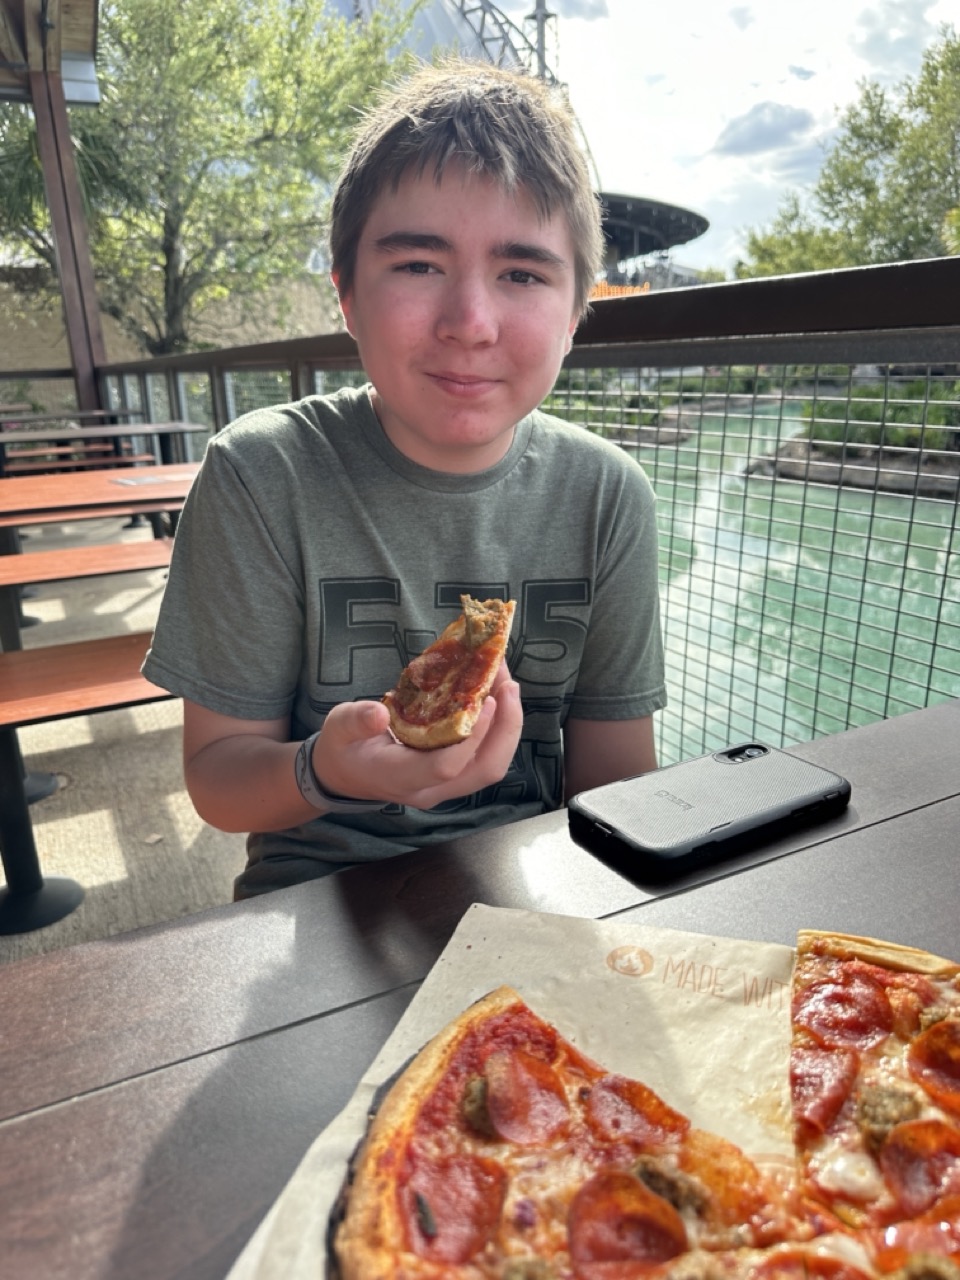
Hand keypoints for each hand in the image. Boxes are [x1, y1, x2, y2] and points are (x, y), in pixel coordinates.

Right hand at [311, 664, 523, 810]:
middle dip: (505, 728)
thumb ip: (356, 720)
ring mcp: (444, 787)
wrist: (343, 774)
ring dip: (506, 726)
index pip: (446, 766)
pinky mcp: (452, 777)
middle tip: (508, 684)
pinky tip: (495, 696)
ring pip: (490, 766)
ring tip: (506, 685)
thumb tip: (378, 712)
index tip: (485, 700)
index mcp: (399, 778)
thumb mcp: (338, 727)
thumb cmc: (342, 747)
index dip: (472, 736)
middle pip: (483, 770)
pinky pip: (484, 757)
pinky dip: (496, 728)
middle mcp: (429, 789)